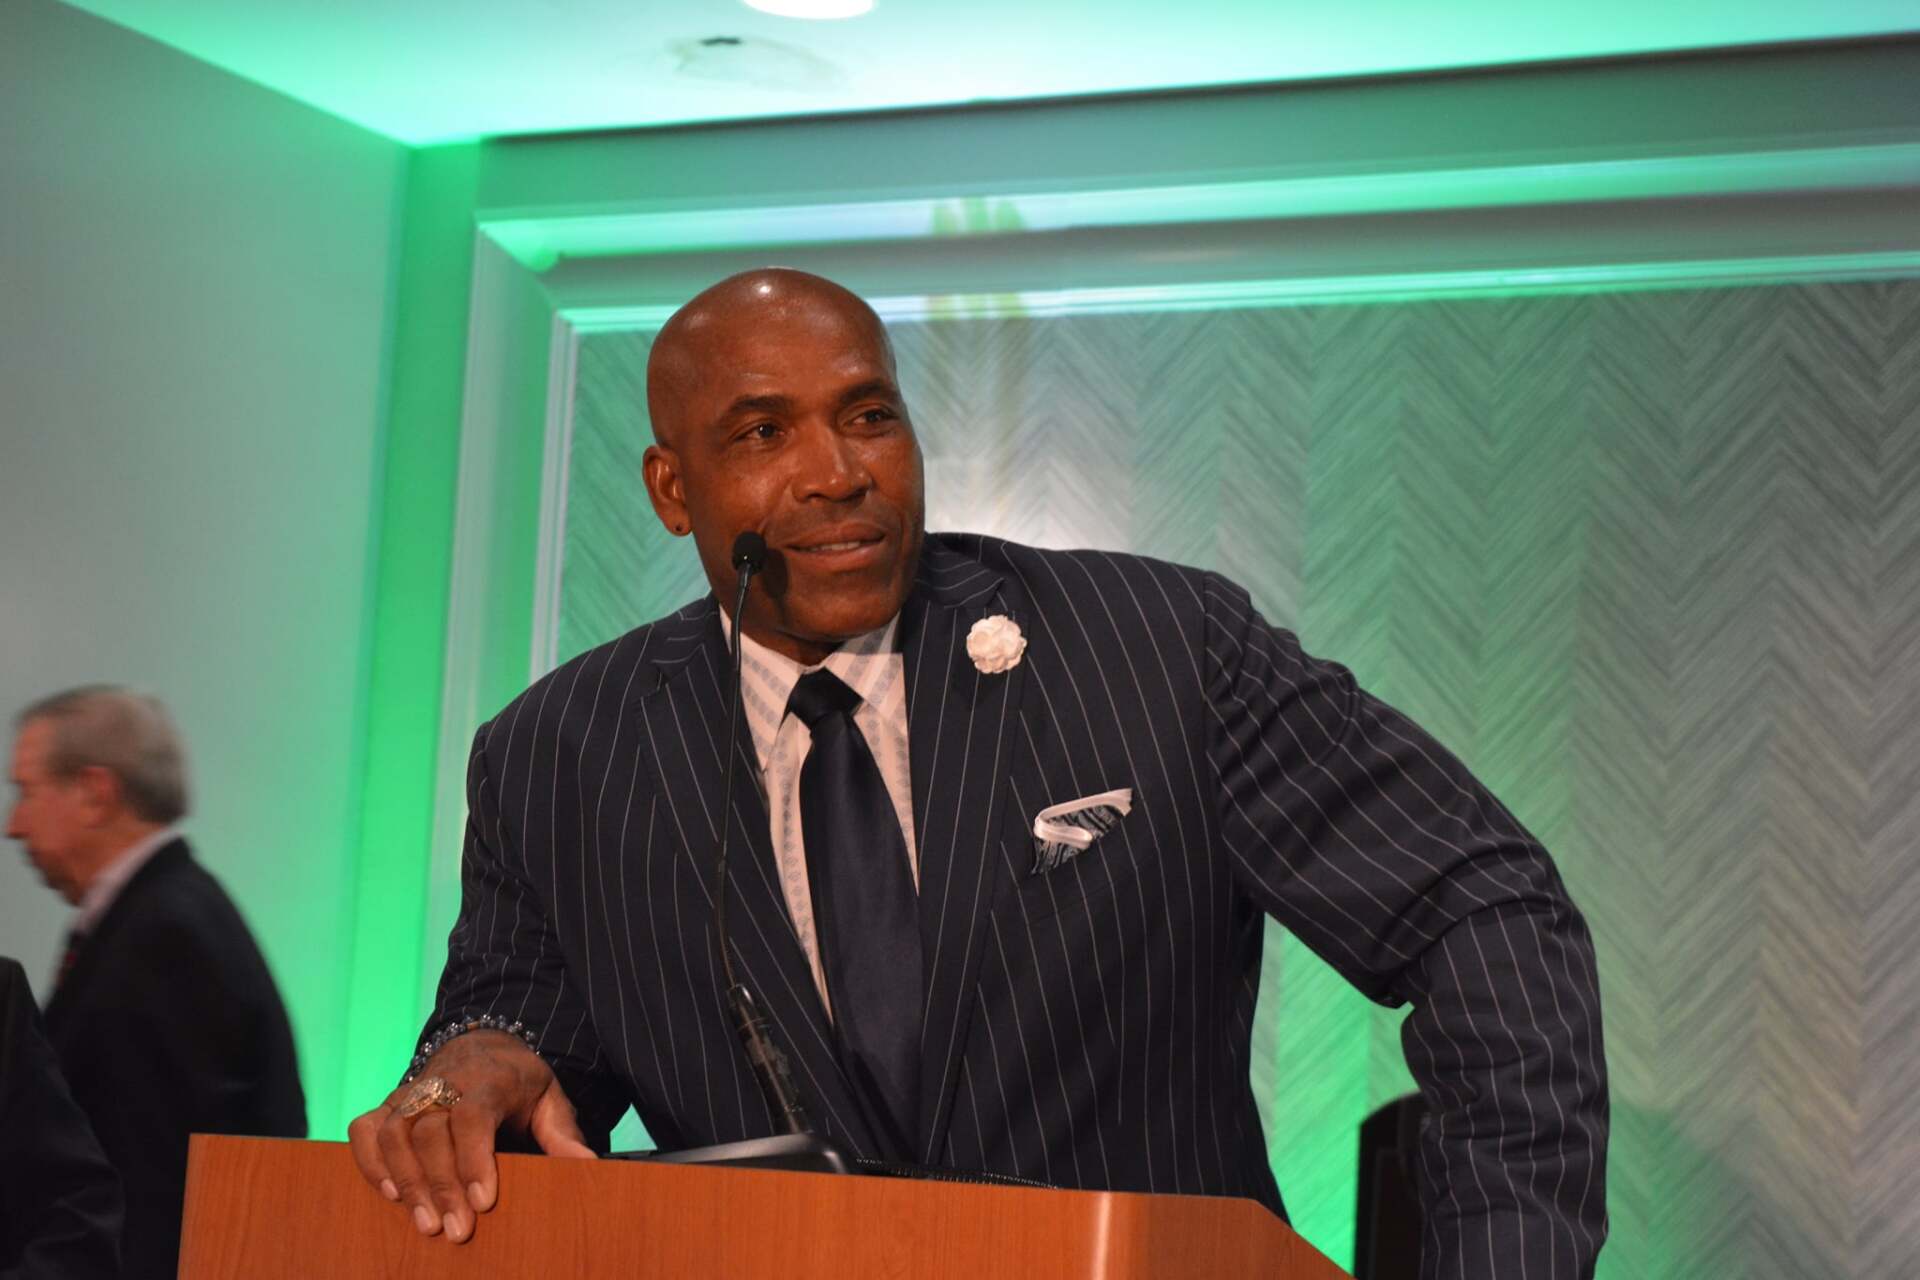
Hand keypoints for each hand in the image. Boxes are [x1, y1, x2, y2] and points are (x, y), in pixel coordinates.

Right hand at [347, 1030, 593, 1242]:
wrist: (482, 1043)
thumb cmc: (518, 1082)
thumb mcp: (549, 1098)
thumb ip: (563, 1134)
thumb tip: (589, 1168)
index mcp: (489, 1079)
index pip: (473, 1116)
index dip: (474, 1159)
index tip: (483, 1201)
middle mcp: (444, 1082)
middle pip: (430, 1131)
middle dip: (442, 1184)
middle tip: (456, 1230)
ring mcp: (412, 1092)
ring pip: (395, 1131)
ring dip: (406, 1180)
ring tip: (426, 1223)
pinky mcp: (390, 1103)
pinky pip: (365, 1128)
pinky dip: (369, 1160)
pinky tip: (390, 1194)